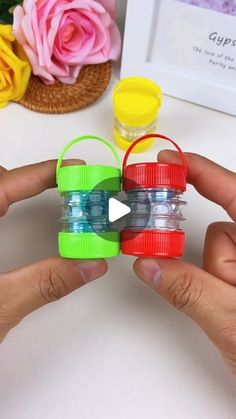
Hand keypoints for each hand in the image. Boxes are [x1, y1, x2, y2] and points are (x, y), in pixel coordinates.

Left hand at [0, 161, 106, 342]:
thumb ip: (46, 283)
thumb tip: (88, 265)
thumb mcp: (0, 306)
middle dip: (23, 179)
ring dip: (7, 190)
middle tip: (58, 188)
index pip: (4, 185)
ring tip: (34, 195)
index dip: (42, 173)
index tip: (71, 168)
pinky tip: (5, 220)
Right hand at [134, 151, 235, 374]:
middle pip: (224, 232)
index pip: (235, 191)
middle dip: (214, 261)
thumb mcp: (234, 324)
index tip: (169, 160)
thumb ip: (190, 292)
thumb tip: (148, 264)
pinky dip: (220, 283)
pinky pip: (224, 266)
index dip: (201, 171)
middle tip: (221, 290)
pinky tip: (231, 308)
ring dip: (219, 279)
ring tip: (234, 310)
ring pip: (222, 253)